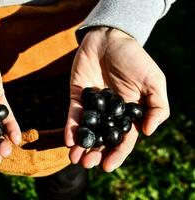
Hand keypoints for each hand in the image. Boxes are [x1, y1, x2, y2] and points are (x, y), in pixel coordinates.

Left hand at [65, 27, 169, 171]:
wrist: (111, 38)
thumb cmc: (135, 58)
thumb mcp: (154, 81)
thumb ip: (157, 106)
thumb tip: (148, 132)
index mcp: (127, 112)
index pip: (123, 138)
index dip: (116, 153)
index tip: (107, 167)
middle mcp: (108, 112)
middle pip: (101, 138)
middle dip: (94, 153)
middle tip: (86, 165)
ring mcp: (92, 105)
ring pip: (86, 130)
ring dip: (80, 145)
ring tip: (74, 158)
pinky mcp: (77, 95)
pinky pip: (73, 114)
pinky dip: (70, 127)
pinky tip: (68, 139)